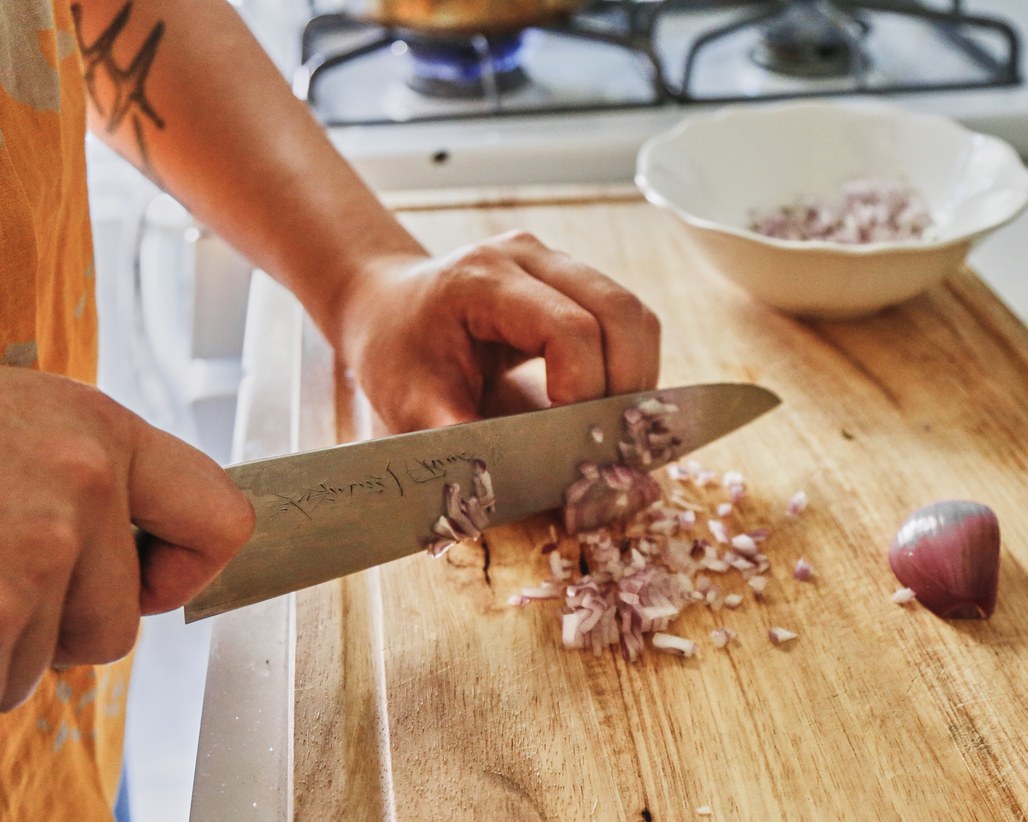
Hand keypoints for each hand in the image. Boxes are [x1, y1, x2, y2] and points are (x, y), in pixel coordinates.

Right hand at [0, 368, 253, 710]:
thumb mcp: (28, 425)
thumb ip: (96, 484)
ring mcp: (29, 542)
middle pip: (116, 629)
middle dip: (50, 626)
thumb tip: (158, 573)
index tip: (137, 574)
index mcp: (106, 433)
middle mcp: (83, 479)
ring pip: (37, 669)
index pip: (225, 525)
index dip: (179, 571)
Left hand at [335, 230, 660, 432]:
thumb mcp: (408, 403)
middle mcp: (527, 257)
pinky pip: (627, 320)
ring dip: (638, 376)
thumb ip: (457, 441)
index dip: (587, 388)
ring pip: (635, 314)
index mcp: (482, 279)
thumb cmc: (394, 352)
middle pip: (619, 312)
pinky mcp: (573, 278)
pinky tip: (607, 404)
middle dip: (626, 386)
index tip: (573, 442)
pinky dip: (631, 365)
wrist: (387, 307)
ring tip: (612, 428)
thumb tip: (505, 489)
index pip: (569, 328)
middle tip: (607, 444)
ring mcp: (555, 261)